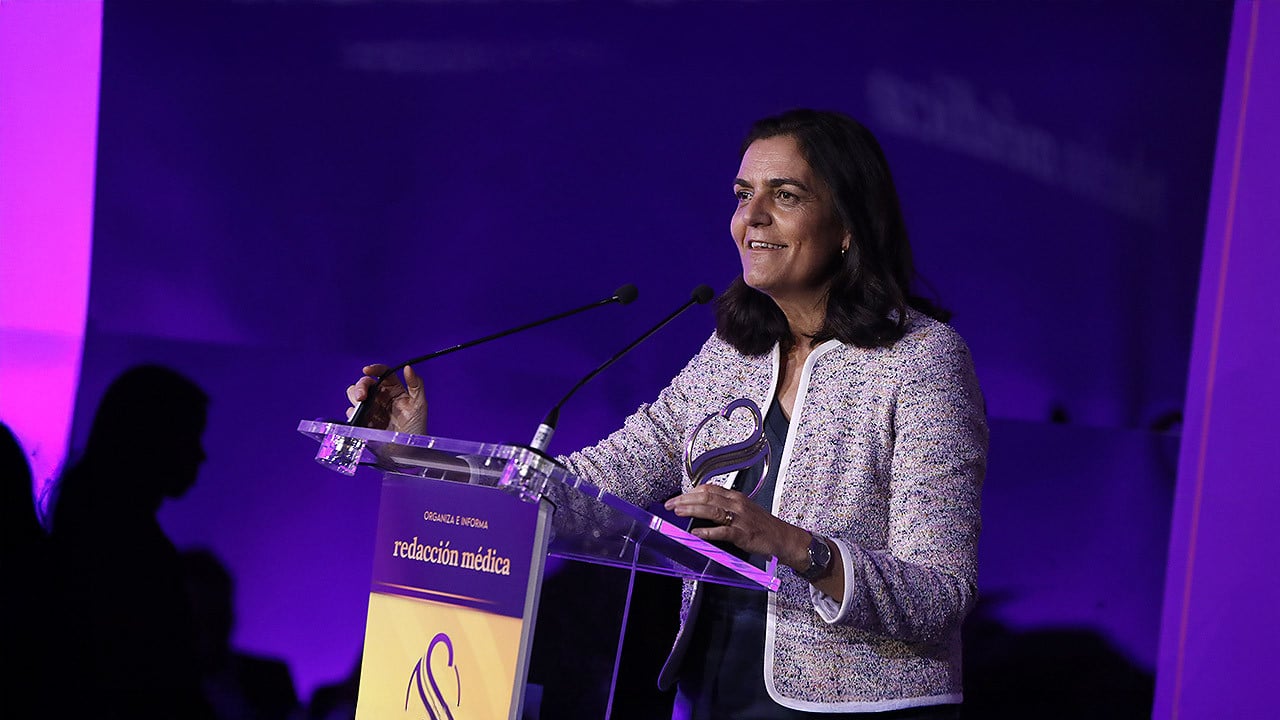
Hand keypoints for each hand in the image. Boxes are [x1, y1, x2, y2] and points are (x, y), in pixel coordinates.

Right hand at [344, 364, 426, 433]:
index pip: (382, 374)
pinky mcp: (363, 421)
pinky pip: (352, 413)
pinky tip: (362, 419)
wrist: (407, 451)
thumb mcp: (420, 404)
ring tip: (361, 405)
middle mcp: (381, 398)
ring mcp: (371, 409)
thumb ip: (416, 384)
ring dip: (354, 398)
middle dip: (360, 386)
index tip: (367, 370)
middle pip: (364, 383)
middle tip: (361, 397)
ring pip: (354, 395)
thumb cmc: (416, 428)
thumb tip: (408, 368)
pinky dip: (353, 414)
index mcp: (394, 390)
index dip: (374, 369)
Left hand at [663, 484, 809, 568]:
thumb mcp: (744, 510)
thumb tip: (703, 508)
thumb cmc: (763, 525)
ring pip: (711, 510)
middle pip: (706, 497)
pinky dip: (708, 531)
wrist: (783, 537)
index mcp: (736, 497)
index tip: (677, 497)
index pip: (709, 489)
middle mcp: (737, 504)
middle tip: (670, 504)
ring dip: (692, 510)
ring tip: (677, 512)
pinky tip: (696, 532)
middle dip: (685, 499)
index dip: (690, 492)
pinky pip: (723, 531)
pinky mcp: (743, 534)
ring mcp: (740, 519)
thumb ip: (725, 507)